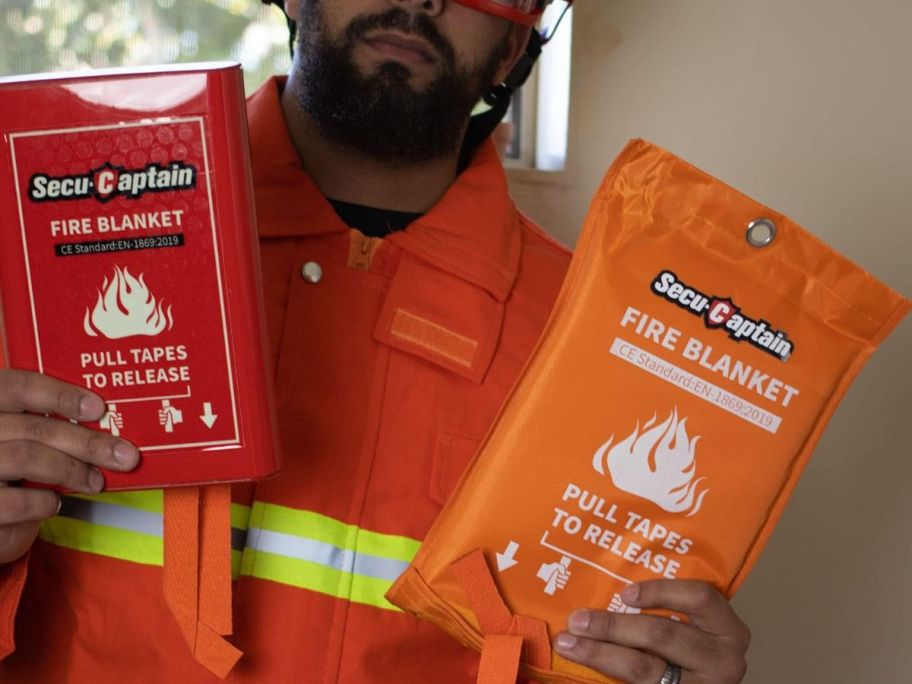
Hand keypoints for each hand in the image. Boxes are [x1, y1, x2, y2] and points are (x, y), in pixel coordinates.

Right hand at [0, 369, 139, 564]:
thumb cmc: (4, 472)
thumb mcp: (21, 439)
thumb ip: (45, 426)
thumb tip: (105, 429)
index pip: (16, 386)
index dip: (58, 394)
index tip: (98, 408)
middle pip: (32, 427)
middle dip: (86, 442)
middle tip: (123, 455)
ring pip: (26, 457)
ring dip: (71, 470)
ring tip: (95, 482)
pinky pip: (14, 500)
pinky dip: (42, 502)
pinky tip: (53, 503)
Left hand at [553, 580, 749, 683]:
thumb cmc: (687, 650)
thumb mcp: (689, 627)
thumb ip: (664, 610)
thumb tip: (606, 583)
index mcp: (728, 628)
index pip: (700, 597)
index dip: (661, 591)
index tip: (624, 593)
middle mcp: (724, 660)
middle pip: (664, 634)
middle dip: (613, 625)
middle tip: (577, 620)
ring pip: (646, 668)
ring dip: (601, 654)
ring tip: (569, 644)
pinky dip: (607, 676)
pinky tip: (584, 669)